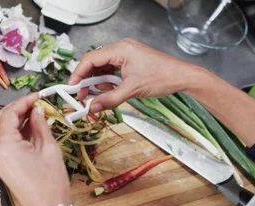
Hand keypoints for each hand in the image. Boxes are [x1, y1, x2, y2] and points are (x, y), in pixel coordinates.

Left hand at [0, 93, 70, 205]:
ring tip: (35, 113)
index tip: (38, 96)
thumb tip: (37, 109)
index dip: (23, 102)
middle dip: (15, 108)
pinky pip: (4, 142)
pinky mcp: (2, 166)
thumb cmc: (51, 181)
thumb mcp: (49, 148)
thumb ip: (40, 125)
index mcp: (4, 146)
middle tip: (34, 103)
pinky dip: (15, 132)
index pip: (8, 114)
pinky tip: (31, 126)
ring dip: (14, 119)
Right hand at [69, 38, 206, 112]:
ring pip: (102, 68)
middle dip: (87, 80)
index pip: (91, 59)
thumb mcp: (132, 90)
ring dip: (97, 83)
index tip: (71, 87)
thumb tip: (92, 107)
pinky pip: (111, 71)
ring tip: (95, 97)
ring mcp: (125, 55)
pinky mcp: (129, 63)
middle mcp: (121, 49)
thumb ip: (110, 99)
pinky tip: (107, 92)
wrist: (182, 77)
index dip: (78, 74)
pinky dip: (107, 82)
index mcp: (120, 49)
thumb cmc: (162, 77)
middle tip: (82, 96)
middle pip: (95, 63)